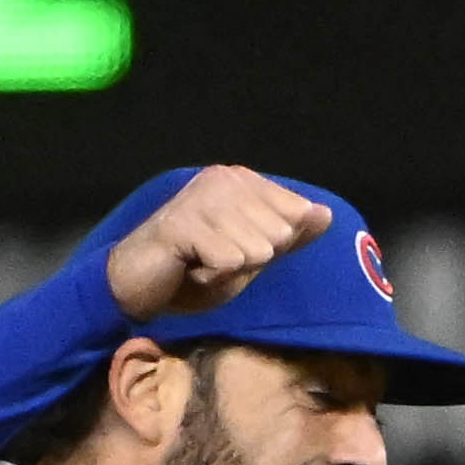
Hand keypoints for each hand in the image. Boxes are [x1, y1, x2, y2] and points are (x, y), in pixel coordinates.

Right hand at [107, 164, 328, 320]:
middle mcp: (224, 179)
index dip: (272, 246)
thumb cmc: (195, 270)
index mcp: (243, 180)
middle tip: (215, 259)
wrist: (138, 285)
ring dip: (230, 271)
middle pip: (279, 234)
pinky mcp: (183, 222)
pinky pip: (229, 261)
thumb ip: (290, 235)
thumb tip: (326, 214)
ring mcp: (203, 197)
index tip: (236, 249)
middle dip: (251, 261)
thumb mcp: (252, 256)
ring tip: (202, 263)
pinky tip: (190, 268)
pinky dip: (213, 276)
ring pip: (256, 249)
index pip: (296, 213)